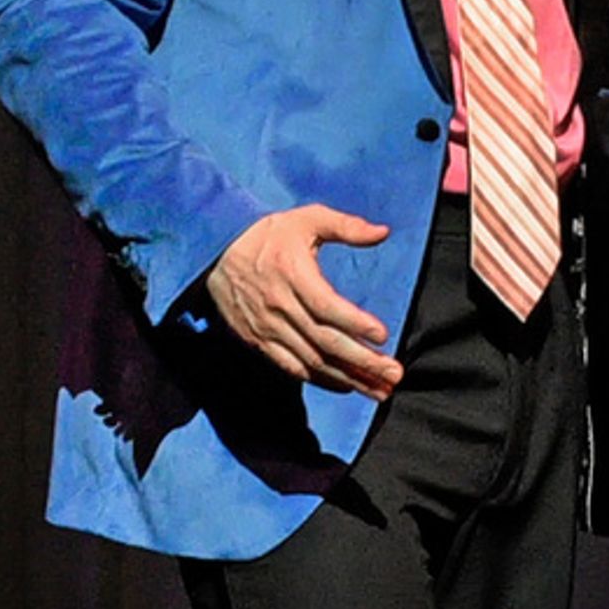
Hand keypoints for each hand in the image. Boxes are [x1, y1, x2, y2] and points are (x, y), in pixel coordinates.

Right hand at [206, 205, 399, 398]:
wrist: (214, 253)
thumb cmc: (267, 234)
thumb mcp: (306, 219)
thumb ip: (345, 226)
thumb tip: (383, 232)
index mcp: (292, 274)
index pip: (326, 306)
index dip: (354, 323)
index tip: (382, 335)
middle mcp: (279, 306)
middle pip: (325, 341)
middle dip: (362, 362)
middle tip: (394, 374)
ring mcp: (268, 328)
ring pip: (312, 361)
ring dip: (349, 378)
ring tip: (380, 390)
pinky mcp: (260, 342)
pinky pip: (292, 368)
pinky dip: (320, 380)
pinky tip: (346, 386)